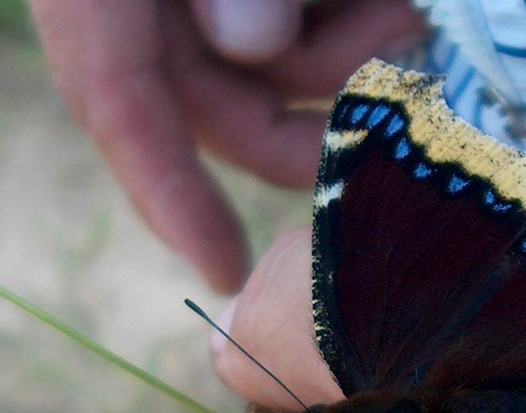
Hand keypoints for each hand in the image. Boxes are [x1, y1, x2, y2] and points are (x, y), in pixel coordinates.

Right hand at [29, 0, 424, 290]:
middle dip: (314, 120)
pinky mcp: (254, 4)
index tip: (226, 272)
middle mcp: (146, 9)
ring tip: (408, 12)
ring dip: (348, 59)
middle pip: (225, 106)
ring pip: (275, 75)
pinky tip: (395, 1)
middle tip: (396, 85)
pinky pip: (299, 31)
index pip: (118, 105)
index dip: (171, 196)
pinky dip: (344, 23)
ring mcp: (199, 7)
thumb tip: (255, 44)